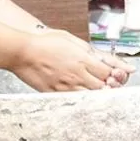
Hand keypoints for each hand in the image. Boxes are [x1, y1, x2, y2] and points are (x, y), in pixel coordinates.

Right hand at [12, 30, 134, 91]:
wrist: (23, 52)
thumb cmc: (46, 43)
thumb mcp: (72, 40)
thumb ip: (91, 51)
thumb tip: (107, 58)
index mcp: (83, 60)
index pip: (109, 72)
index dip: (116, 74)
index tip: (116, 74)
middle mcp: (77, 74)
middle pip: (103, 87)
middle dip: (110, 86)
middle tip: (110, 83)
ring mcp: (67, 86)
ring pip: (91, 96)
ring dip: (97, 94)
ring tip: (96, 88)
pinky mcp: (56, 93)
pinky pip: (75, 101)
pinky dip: (82, 99)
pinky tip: (82, 94)